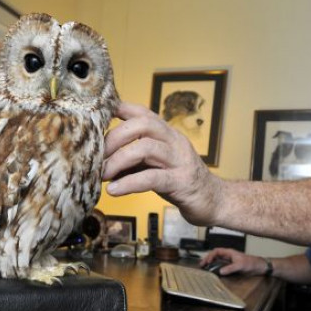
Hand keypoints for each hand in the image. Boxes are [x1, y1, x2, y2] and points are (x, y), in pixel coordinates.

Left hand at [102, 102, 222, 225]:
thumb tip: (100, 160)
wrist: (214, 201)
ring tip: (102, 174)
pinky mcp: (181, 182)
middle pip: (142, 125)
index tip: (98, 115)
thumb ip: (133, 159)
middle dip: (114, 138)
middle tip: (96, 156)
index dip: (120, 109)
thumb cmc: (180, 182)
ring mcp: (179, 160)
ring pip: (145, 148)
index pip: (143, 113)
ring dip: (118, 160)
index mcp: (167, 134)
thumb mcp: (154, 166)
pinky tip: (114, 190)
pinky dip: (128, 183)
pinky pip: (151, 178)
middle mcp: (174, 141)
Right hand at [199, 248, 267, 275]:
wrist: (259, 266)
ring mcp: (229, 261)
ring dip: (211, 263)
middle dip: (207, 259)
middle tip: (202, 265)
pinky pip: (221, 265)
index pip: (216, 251)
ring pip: (217, 260)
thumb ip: (230, 268)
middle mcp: (228, 256)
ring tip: (205, 268)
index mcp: (229, 252)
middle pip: (215, 255)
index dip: (210, 256)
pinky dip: (215, 267)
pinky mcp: (231, 266)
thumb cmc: (251, 263)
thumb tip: (220, 271)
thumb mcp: (240, 265)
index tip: (207, 262)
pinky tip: (213, 271)